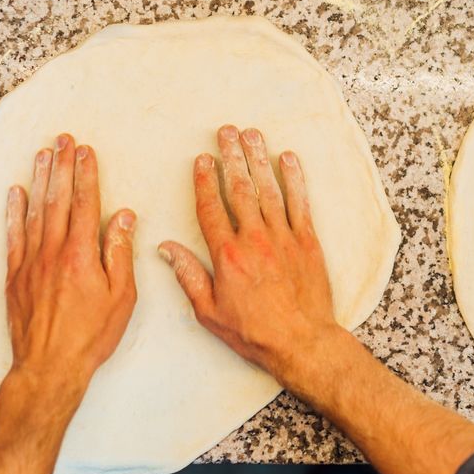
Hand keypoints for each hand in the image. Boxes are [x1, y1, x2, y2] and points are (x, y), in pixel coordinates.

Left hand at [3, 134, 137, 416]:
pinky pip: (13, 235)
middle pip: (58, 199)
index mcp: (82, 254)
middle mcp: (53, 252)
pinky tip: (16, 192)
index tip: (87, 150)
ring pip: (34, 211)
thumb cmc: (90, 336)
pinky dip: (14, 212)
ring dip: (40, 179)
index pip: (85, 203)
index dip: (86, 174)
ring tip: (43, 153)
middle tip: (64, 139)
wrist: (49, 367)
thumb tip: (123, 217)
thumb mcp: (122, 297)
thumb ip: (120, 253)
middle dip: (62, 165)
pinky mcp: (15, 276)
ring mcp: (30, 262)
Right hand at [159, 125, 343, 389]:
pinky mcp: (307, 242)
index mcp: (227, 256)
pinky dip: (295, 179)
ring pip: (268, 189)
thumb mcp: (209, 312)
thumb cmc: (253, 332)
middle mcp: (254, 240)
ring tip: (252, 134)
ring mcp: (283, 238)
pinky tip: (288, 158)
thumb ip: (188, 276)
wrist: (301, 342)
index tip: (201, 159)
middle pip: (239, 188)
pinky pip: (300, 203)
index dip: (204, 181)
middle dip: (231, 156)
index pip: (211, 208)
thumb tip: (166, 249)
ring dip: (258, 158)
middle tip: (226, 131)